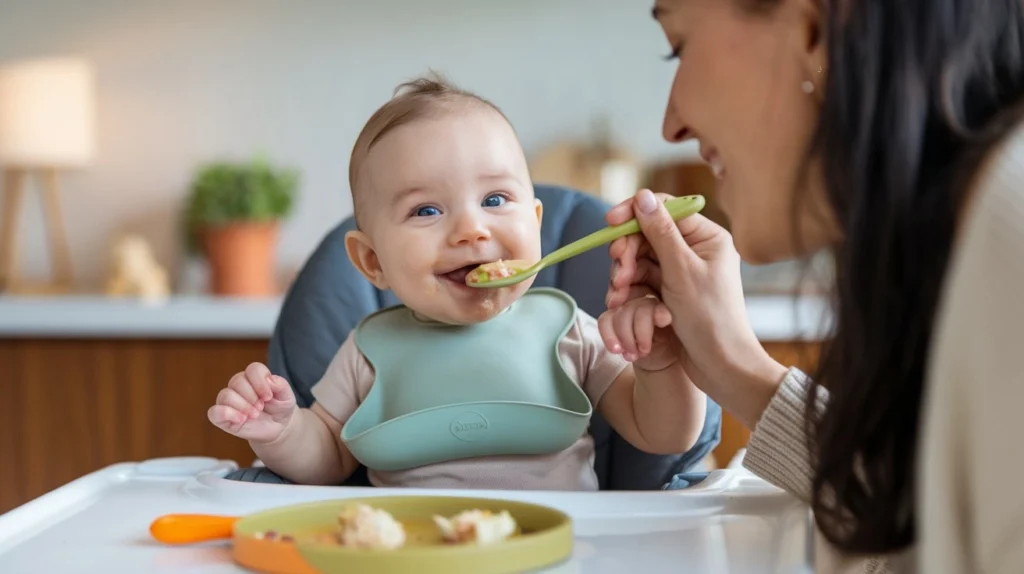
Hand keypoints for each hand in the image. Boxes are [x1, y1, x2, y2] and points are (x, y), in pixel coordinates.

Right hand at [208, 362, 297, 443]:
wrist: (277, 428)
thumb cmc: (280, 407)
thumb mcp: (287, 396)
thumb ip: (281, 385)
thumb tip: (269, 379)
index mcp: (254, 377)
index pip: (253, 369)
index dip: (260, 382)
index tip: (268, 396)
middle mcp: (239, 386)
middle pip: (237, 381)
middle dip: (252, 396)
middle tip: (261, 407)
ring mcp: (229, 401)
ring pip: (226, 395)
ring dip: (242, 406)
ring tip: (254, 415)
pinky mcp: (222, 417)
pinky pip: (214, 412)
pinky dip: (226, 414)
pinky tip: (241, 420)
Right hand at [603, 189, 787, 427]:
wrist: (720, 364)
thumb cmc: (709, 317)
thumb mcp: (681, 270)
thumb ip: (660, 232)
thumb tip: (643, 195)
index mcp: (707, 237)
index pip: (665, 209)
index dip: (635, 211)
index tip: (610, 221)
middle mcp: (694, 250)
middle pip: (648, 233)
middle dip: (627, 250)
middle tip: (618, 271)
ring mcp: (681, 271)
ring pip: (640, 258)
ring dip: (624, 272)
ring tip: (617, 293)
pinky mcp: (670, 291)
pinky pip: (641, 279)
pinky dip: (628, 287)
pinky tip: (619, 301)